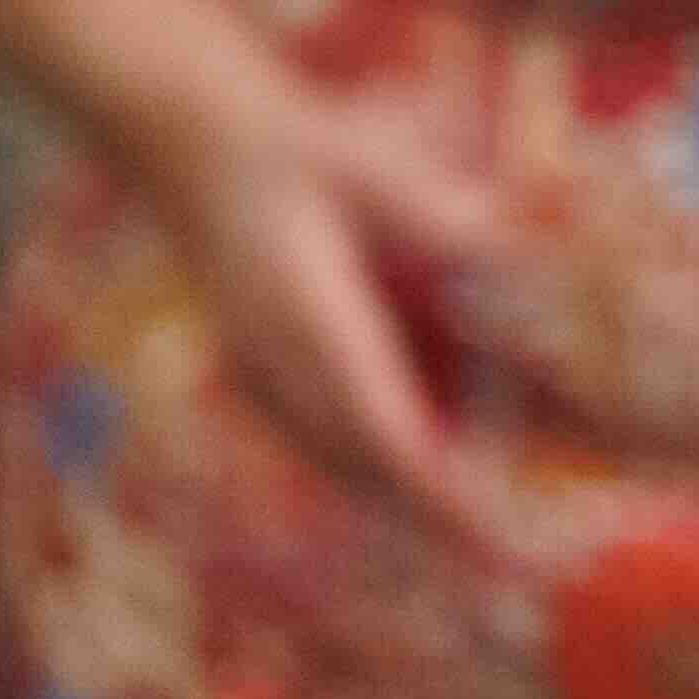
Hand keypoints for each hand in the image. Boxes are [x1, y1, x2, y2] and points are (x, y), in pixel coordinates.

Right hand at [135, 71, 505, 549]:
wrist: (193, 144)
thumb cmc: (295, 149)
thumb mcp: (371, 161)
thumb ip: (435, 207)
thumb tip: (506, 243)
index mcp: (304, 316)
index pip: (375, 424)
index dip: (429, 485)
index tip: (479, 526)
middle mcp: (273, 362)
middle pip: (357, 463)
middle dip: (426, 513)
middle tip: (502, 554)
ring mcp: (256, 373)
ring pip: (332, 459)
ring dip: (394, 496)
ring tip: (472, 533)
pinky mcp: (257, 372)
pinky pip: (316, 439)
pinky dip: (367, 465)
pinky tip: (415, 472)